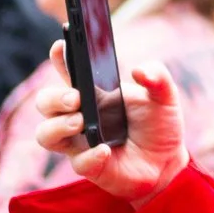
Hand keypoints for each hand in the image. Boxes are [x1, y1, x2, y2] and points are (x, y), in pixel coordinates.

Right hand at [31, 41, 189, 202]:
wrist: (168, 162)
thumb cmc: (159, 124)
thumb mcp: (165, 96)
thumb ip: (158, 77)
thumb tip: (140, 71)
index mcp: (94, 93)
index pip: (67, 71)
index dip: (59, 58)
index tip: (60, 46)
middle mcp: (79, 115)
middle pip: (45, 102)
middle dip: (53, 98)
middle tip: (75, 98)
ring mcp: (80, 142)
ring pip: (45, 134)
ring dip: (57, 126)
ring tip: (80, 122)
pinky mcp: (89, 166)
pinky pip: (78, 162)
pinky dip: (89, 156)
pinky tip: (105, 151)